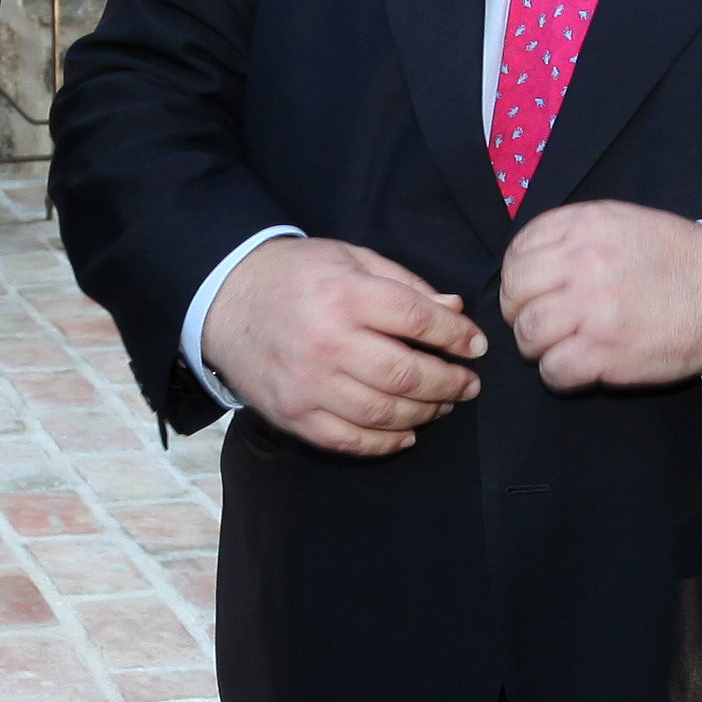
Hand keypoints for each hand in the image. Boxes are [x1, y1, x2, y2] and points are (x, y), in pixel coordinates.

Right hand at [206, 238, 483, 454]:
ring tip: (443, 404)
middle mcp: (328, 343)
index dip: (457, 336)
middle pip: (407, 374)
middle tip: (469, 384)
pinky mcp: (293, 415)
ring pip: (385, 413)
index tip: (475, 345)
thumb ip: (404, 285)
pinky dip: (386, 443)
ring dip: (425, 413)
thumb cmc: (295, 275)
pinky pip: (349, 441)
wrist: (225, 298)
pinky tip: (407, 433)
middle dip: (450, 382)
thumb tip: (454, 311)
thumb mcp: (350, 259)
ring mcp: (308, 384)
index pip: (418, 321)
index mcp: (346, 296)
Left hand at [499, 200, 701, 391]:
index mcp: (584, 227)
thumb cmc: (678, 259)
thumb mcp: (623, 222)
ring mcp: (591, 310)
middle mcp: (582, 264)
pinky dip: (557, 374)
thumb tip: (535, 261)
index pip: (518, 252)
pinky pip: (552, 370)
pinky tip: (577, 367)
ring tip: (560, 346)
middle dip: (520, 311)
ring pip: (527, 334)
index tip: (533, 291)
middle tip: (541, 322)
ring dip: (537, 345)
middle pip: (515, 294)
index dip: (519, 276)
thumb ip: (576, 235)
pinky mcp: (604, 353)